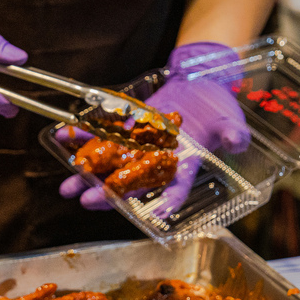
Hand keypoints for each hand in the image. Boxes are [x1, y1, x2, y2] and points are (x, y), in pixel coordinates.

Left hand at [59, 42, 249, 213]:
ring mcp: (138, 147)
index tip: (153, 216)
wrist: (199, 84)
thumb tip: (237, 140)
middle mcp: (157, 162)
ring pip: (109, 166)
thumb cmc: (218, 107)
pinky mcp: (126, 129)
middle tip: (87, 201)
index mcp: (185, 166)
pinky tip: (62, 139)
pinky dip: (82, 138)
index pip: (175, 188)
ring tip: (65, 188)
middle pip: (131, 183)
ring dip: (87, 176)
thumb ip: (233, 132)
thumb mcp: (229, 118)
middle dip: (108, 194)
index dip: (166, 202)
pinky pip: (101, 136)